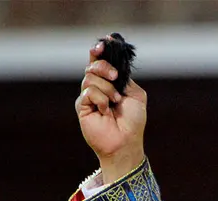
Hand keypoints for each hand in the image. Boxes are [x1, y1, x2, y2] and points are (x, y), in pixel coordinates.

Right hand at [75, 38, 146, 183]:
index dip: (101, 50)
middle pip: (93, 65)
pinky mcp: (82, 106)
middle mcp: (98, 88)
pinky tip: (106, 110)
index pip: (101, 61)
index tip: (105, 42)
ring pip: (90, 77)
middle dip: (105, 67)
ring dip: (107, 88)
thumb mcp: (136, 95)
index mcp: (111, 83)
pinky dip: (100, 99)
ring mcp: (89, 97)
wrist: (126, 141)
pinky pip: (88, 92)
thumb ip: (126, 78)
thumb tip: (115, 67)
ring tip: (115, 102)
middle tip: (116, 78)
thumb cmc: (133, 121)